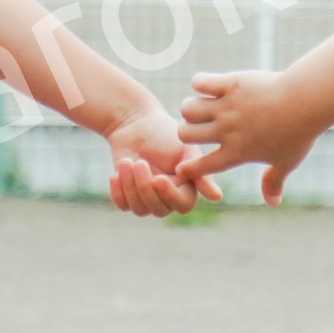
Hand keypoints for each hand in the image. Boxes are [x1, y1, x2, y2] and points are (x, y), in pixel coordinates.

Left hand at [102, 106, 220, 216]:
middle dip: (145, 187)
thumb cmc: (164, 132)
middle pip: (159, 209)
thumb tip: (217, 197)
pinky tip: (116, 173)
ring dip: (130, 186)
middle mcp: (168, 197)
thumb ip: (199, 171)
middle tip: (139, 162)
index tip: (159, 178)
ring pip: (139, 209)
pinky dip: (117, 190)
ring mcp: (147, 198)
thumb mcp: (185, 149)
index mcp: (186, 187)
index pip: (182, 205)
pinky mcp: (127, 195)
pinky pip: (122, 204)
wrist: (135, 122)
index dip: (169, 195)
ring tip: (127, 161)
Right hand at [179, 68, 321, 205]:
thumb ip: (274, 182)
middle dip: (187, 130)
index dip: (189, 169)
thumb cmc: (299, 133)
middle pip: (185, 134)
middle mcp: (226, 131)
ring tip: (203, 104)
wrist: (306, 101)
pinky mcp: (230, 83)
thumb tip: (273, 203)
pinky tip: (208, 84)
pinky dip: (200, 83)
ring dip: (191, 107)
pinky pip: (200, 82)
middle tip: (199, 125)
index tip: (182, 168)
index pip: (203, 167)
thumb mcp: (287, 161)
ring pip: (188, 108)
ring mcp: (226, 106)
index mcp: (236, 153)